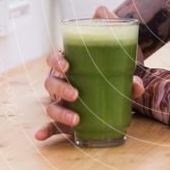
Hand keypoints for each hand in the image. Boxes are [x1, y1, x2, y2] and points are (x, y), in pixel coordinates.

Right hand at [34, 5, 145, 141]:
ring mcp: (64, 99)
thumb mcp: (122, 49)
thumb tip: (119, 33)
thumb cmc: (119, 61)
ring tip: (76, 118)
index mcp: (71, 61)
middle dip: (60, 88)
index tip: (67, 66)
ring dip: (59, 112)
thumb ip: (121, 38)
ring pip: (51, 105)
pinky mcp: (69, 116)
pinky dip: (46, 131)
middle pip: (50, 83)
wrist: (128, 79)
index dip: (56, 61)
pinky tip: (40, 136)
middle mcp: (63, 80)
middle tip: (76, 94)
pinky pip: (54, 125)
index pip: (54, 58)